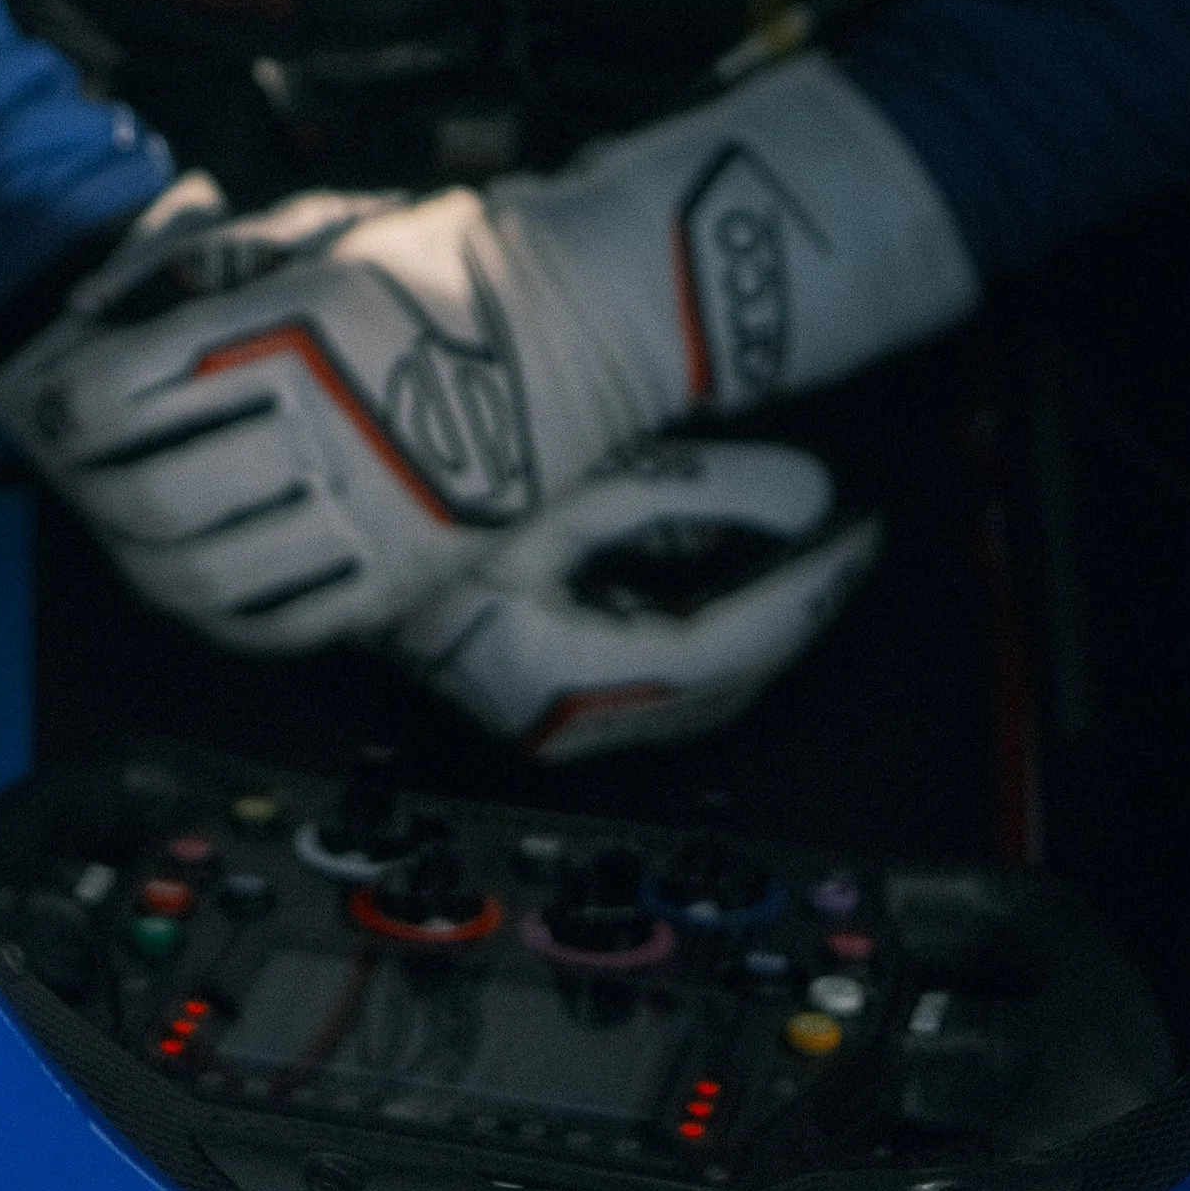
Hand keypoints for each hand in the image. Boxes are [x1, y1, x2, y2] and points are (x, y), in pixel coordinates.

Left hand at [0, 59, 971, 654]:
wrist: (589, 320)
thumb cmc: (446, 258)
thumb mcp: (320, 226)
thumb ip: (201, 263)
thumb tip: (91, 309)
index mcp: (299, 328)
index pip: (126, 392)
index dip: (60, 401)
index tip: (44, 394)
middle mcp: (328, 425)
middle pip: (142, 489)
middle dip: (80, 478)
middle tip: (68, 458)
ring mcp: (368, 512)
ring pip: (191, 569)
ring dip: (128, 548)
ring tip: (119, 513)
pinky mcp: (402, 576)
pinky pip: (267, 622)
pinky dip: (202, 606)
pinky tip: (186, 574)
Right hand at [390, 441, 879, 760]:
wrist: (328, 503)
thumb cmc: (431, 480)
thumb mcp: (569, 474)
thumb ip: (698, 488)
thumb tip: (812, 499)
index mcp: (566, 675)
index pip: (730, 643)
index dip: (808, 589)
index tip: (861, 534)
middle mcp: (561, 715)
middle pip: (725, 680)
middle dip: (797, 608)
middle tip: (854, 538)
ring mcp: (549, 712)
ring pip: (699, 688)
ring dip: (761, 620)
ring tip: (811, 547)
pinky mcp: (542, 691)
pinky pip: (660, 674)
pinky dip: (712, 623)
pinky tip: (732, 564)